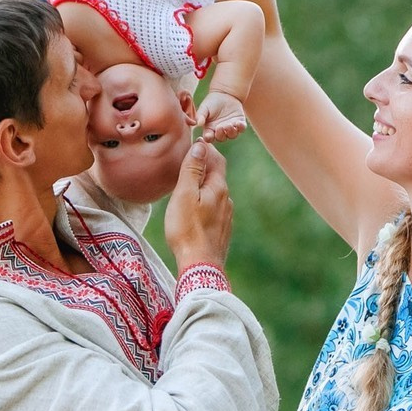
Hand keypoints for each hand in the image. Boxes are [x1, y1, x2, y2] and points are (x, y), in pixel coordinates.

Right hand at [163, 140, 231, 271]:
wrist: (200, 265)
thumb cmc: (187, 229)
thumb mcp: (184, 195)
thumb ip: (192, 169)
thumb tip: (200, 145)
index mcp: (218, 188)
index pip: (217, 159)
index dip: (205, 149)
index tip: (191, 144)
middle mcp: (227, 200)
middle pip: (216, 176)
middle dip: (202, 167)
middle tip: (184, 164)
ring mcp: (226, 216)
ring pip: (214, 194)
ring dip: (202, 187)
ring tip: (185, 188)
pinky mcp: (222, 230)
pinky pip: (213, 209)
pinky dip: (203, 203)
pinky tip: (192, 211)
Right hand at [196, 90, 247, 141]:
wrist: (225, 94)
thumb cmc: (212, 102)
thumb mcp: (204, 108)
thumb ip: (200, 115)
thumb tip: (198, 124)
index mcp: (210, 129)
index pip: (209, 138)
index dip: (209, 138)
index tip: (209, 135)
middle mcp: (221, 131)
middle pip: (221, 138)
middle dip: (221, 134)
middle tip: (220, 127)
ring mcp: (231, 127)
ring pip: (232, 135)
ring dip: (231, 132)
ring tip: (229, 125)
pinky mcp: (240, 122)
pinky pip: (242, 128)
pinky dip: (241, 127)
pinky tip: (238, 123)